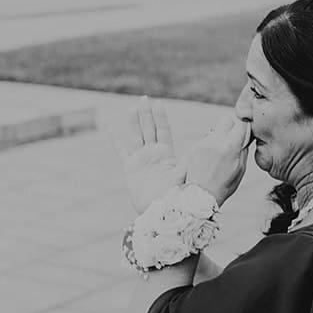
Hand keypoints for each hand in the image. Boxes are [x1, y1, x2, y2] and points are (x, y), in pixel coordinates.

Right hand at [116, 97, 183, 212]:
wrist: (160, 213)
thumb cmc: (175, 197)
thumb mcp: (184, 176)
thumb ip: (189, 162)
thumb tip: (202, 149)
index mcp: (166, 154)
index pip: (163, 130)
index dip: (160, 117)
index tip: (158, 103)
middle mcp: (153, 155)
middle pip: (148, 129)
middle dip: (146, 114)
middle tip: (144, 98)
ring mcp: (141, 160)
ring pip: (136, 136)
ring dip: (134, 122)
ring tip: (132, 108)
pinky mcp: (131, 169)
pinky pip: (122, 152)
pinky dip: (116, 141)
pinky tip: (111, 130)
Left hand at [183, 116, 252, 206]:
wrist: (200, 196)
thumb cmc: (224, 185)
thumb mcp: (240, 169)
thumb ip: (243, 149)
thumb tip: (246, 135)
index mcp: (229, 147)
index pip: (241, 123)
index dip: (245, 126)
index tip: (246, 131)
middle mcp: (215, 141)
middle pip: (226, 120)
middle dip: (231, 127)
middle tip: (233, 140)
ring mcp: (203, 143)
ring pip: (216, 130)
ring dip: (220, 137)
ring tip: (220, 156)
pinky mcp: (194, 147)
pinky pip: (207, 139)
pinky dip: (211, 145)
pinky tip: (211, 159)